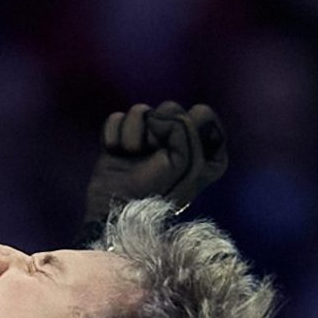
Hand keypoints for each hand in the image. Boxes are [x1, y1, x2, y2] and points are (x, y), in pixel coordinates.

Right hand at [86, 101, 227, 229]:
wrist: (114, 211)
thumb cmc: (156, 192)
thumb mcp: (184, 163)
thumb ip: (183, 126)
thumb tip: (152, 116)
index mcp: (204, 148)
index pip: (202, 114)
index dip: (189, 132)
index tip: (180, 157)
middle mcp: (177, 137)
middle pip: (171, 107)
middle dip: (158, 131)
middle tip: (152, 158)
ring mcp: (148, 135)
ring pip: (140, 111)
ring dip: (133, 136)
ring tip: (132, 158)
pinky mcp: (122, 135)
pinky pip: (116, 119)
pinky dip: (113, 138)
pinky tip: (117, 155)